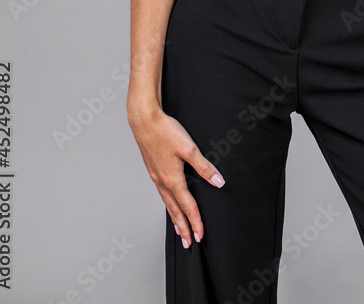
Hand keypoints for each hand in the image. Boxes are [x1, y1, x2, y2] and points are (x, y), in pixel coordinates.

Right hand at [127, 104, 224, 247]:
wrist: (144, 121)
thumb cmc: (165, 132)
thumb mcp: (189, 148)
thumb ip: (204, 167)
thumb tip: (219, 182)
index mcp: (172, 179)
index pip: (188, 206)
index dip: (195, 222)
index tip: (200, 235)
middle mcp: (162, 182)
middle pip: (175, 210)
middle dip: (183, 228)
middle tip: (188, 243)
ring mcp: (156, 176)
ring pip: (167, 203)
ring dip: (174, 218)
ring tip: (179, 229)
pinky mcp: (152, 170)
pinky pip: (161, 193)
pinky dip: (167, 203)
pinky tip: (169, 202)